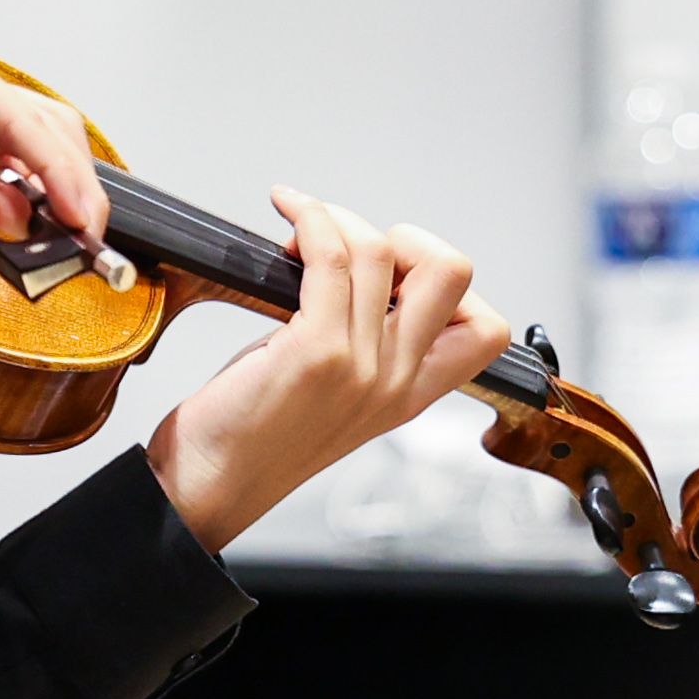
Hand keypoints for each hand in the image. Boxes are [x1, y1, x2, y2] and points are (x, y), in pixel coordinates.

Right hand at [0, 30, 107, 255]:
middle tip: (91, 239)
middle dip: (78, 188)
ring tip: (84, 227)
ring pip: (43, 124)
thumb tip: (23, 211)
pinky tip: (63, 200)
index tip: (76, 240)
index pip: (20, 154)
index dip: (56, 194)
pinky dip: (49, 162)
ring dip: (74, 179)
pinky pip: (16, 120)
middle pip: (45, 136)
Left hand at [143, 187, 509, 550]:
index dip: (449, 283)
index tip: (398, 272)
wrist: (211, 483)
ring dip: (337, 219)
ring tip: (302, 230)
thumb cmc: (257, 437)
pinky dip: (310, 221)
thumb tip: (356, 265)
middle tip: (358, 245)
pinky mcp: (316, 353)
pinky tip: (290, 215)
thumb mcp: (338, 394)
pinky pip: (330, 258)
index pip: (486, 329)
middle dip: (408, 236)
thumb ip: (366, 343)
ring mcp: (361, 366)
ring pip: (379, 251)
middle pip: (452, 272)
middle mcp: (396, 381)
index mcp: (411, 394)